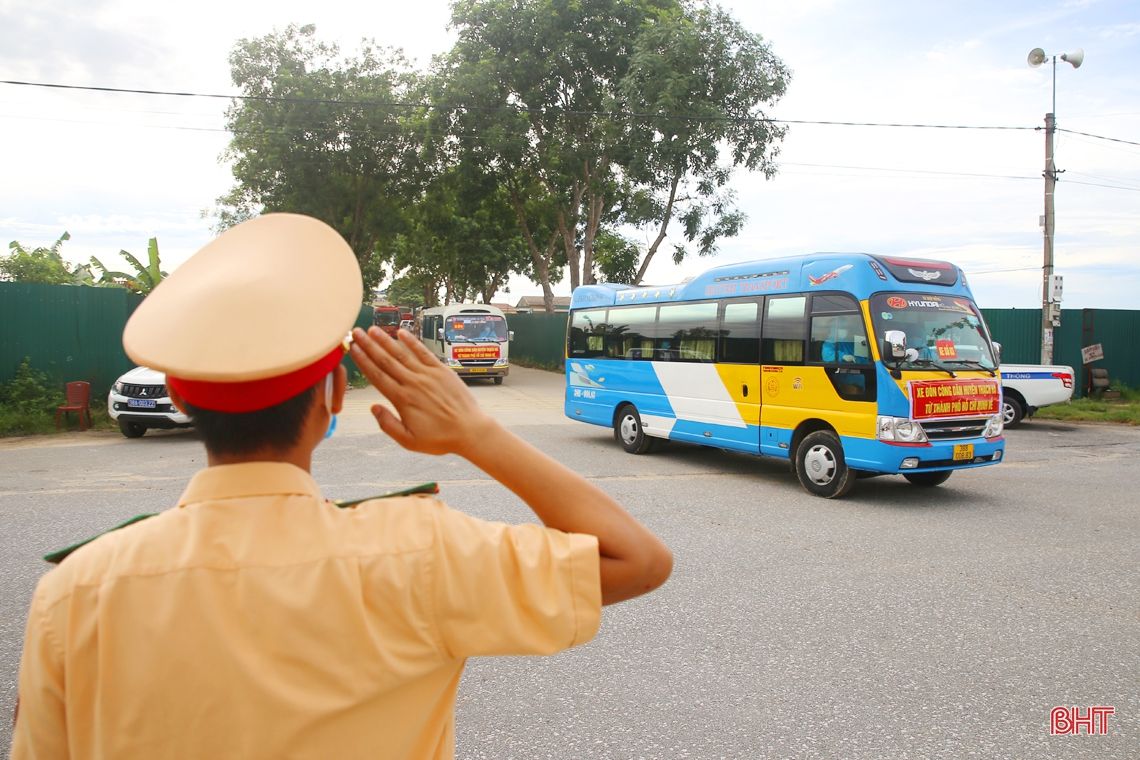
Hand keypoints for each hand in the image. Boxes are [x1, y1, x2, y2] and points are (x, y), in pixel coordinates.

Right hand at [349, 326, 496, 456]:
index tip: (352, 350)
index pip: (377, 376)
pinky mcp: (442, 370)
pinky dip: (412, 342)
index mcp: (402, 400)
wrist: (470, 430)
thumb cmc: (440, 438)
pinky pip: (424, 352)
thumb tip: (373, 407)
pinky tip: (401, 332)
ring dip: (386, 340)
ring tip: (372, 329)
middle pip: (386, 361)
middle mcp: (413, 383)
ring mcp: (428, 375)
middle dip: (369, 346)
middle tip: (355, 332)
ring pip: (402, 354)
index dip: (363, 361)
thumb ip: (388, 425)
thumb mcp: (409, 441)